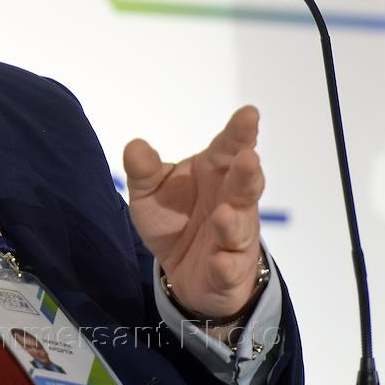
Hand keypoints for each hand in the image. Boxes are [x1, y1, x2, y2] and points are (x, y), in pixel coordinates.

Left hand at [123, 106, 265, 319]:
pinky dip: (226, 265)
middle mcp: (232, 202)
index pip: (229, 148)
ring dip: (233, 223)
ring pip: (240, 228)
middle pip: (244, 185)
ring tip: (223, 214)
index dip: (240, 132)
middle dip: (247, 172)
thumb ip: (144, 170)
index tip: (249, 113)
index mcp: (215, 173)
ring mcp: (235, 238)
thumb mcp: (149, 192)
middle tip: (248, 157)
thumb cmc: (174, 217)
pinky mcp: (230, 271)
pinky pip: (229, 269)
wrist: (181, 270)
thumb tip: (135, 145)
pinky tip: (220, 261)